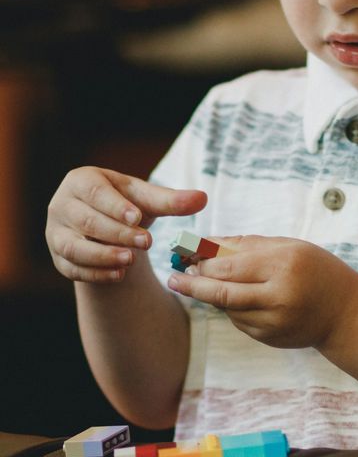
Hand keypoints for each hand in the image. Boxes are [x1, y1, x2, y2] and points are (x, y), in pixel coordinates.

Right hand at [46, 166, 206, 282]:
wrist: (106, 228)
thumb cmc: (127, 206)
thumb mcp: (147, 200)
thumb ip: (172, 200)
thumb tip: (203, 198)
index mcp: (82, 181)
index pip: (95, 193)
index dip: (115, 205)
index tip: (137, 217)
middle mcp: (62, 205)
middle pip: (86, 220)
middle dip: (117, 233)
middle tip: (145, 242)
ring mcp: (56, 233)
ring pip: (74, 246)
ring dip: (102, 255)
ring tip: (129, 261)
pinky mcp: (59, 258)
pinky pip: (72, 268)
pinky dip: (96, 274)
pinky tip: (119, 275)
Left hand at [167, 236, 357, 348]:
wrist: (346, 314)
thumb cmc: (318, 271)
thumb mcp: (289, 247)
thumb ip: (247, 244)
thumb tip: (207, 244)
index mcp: (284, 265)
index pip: (229, 265)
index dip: (202, 261)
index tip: (184, 255)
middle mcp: (279, 296)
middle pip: (221, 293)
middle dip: (193, 284)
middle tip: (175, 277)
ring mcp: (274, 322)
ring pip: (227, 309)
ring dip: (212, 296)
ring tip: (203, 282)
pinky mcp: (270, 338)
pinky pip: (239, 321)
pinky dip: (231, 308)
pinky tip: (237, 298)